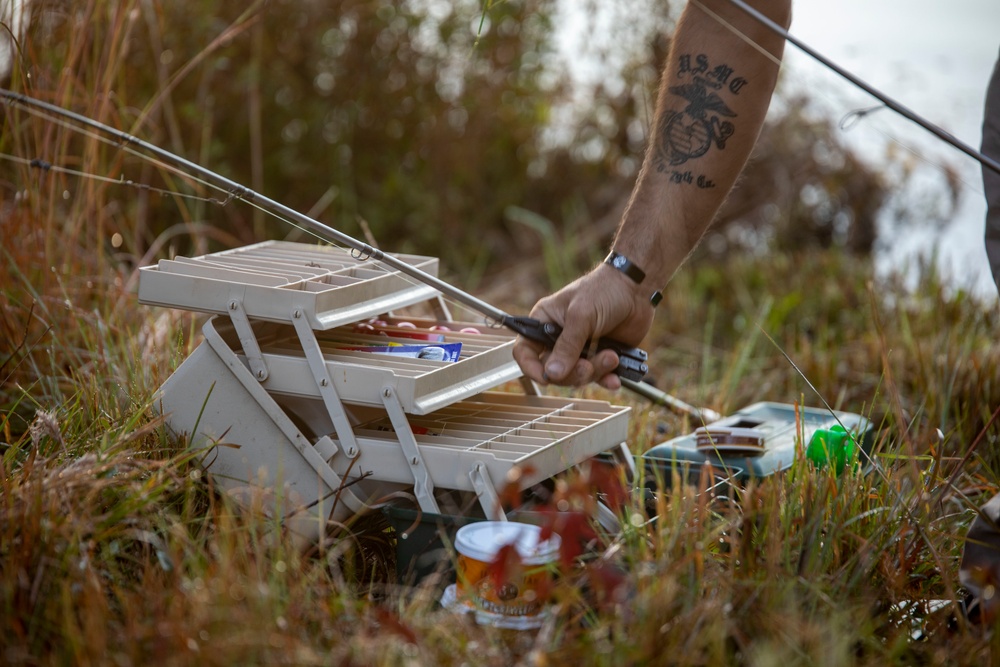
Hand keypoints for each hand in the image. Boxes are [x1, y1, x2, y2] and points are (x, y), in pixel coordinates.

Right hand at [512, 265, 654, 388]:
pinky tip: (616, 378)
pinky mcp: (600, 356)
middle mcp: (559, 338)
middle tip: (588, 365)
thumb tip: (552, 373)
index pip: (525, 350)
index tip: (545, 378)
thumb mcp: (581, 315)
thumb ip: (567, 345)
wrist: (636, 289)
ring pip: (577, 376)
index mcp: (545, 322)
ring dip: (595, 371)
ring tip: (612, 357)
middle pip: (553, 370)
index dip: (530, 367)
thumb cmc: (603, 290)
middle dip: (572, 372)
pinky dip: (607, 379)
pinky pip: (598, 377)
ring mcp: (580, 349)